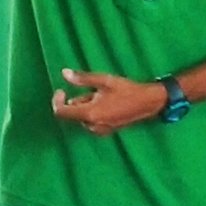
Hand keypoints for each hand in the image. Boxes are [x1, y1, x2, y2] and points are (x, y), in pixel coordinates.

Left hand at [50, 69, 171, 136]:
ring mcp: (100, 130)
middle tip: (92, 89)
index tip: (61, 90)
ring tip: (102, 94)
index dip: (57, 101)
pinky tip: (106, 102)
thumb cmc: (127, 90)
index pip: (61, 112)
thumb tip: (64, 73)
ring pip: (82, 117)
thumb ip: (82, 79)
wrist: (148, 103)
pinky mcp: (106, 131)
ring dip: (86, 105)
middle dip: (76, 100)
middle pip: (72, 114)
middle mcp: (92, 126)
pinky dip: (92, 111)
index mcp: (90, 114)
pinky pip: (91, 121)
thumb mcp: (104, 81)